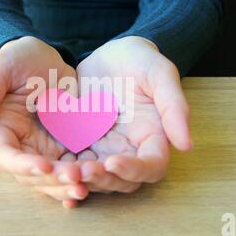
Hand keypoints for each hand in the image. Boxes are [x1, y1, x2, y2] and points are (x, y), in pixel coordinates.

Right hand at [0, 36, 87, 207]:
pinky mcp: (64, 146)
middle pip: (32, 175)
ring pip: (52, 178)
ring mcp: (44, 148)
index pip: (7, 157)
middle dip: (53, 180)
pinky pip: (71, 168)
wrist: (46, 58)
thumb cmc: (18, 59)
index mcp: (2, 131)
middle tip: (77, 178)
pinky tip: (96, 183)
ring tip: (89, 184)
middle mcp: (21, 146)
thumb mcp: (0, 70)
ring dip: (68, 184)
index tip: (44, 166)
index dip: (23, 165)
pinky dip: (81, 178)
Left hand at [76, 36, 191, 192]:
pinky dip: (64, 171)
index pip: (152, 166)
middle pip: (122, 181)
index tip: (112, 162)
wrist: (110, 55)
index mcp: (153, 137)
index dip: (134, 170)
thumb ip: (174, 106)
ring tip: (63, 170)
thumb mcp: (160, 74)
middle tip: (81, 169)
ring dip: (81, 179)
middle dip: (102, 179)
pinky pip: (75, 164)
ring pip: (96, 178)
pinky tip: (48, 169)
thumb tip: (186, 145)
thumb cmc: (140, 60)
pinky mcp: (83, 144)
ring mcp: (105, 148)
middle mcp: (130, 149)